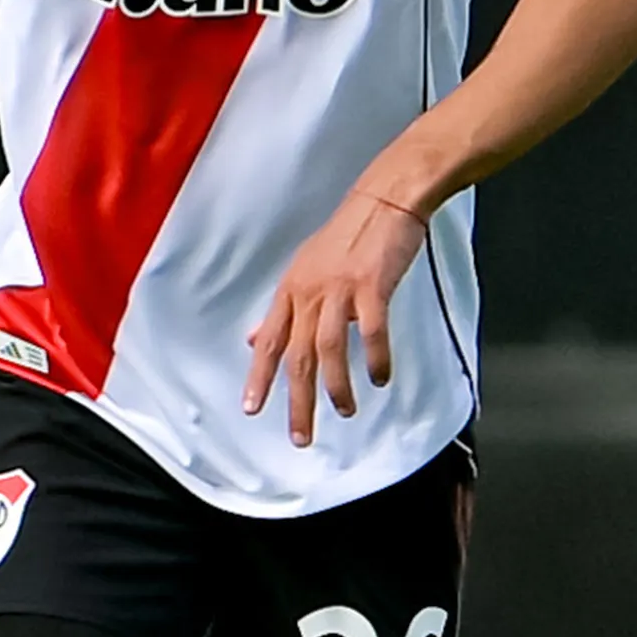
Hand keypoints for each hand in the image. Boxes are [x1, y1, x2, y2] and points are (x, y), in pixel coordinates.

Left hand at [242, 188, 430, 447]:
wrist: (385, 199)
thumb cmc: (348, 236)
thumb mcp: (305, 270)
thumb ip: (283, 310)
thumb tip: (252, 339)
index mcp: (291, 290)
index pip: (268, 341)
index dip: (259, 377)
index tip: (252, 410)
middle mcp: (309, 292)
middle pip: (297, 355)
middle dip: (298, 400)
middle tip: (301, 436)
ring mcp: (340, 288)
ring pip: (329, 349)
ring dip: (336, 387)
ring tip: (345, 412)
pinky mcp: (371, 284)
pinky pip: (371, 331)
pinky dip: (375, 358)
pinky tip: (379, 379)